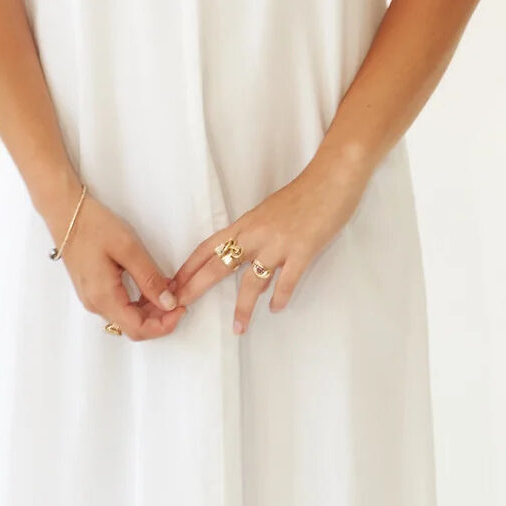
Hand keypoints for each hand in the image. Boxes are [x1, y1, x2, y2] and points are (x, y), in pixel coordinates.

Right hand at [54, 192, 187, 341]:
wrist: (66, 212)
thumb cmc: (94, 226)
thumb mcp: (128, 249)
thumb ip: (149, 279)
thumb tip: (168, 304)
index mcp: (104, 297)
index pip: (138, 329)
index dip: (164, 325)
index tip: (181, 308)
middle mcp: (96, 304)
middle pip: (133, 327)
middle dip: (160, 317)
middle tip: (178, 295)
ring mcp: (92, 298)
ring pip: (127, 318)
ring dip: (151, 309)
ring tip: (168, 288)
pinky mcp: (93, 290)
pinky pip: (120, 306)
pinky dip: (139, 302)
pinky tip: (151, 285)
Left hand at [168, 159, 368, 332]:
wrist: (332, 177)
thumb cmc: (303, 193)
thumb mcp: (270, 213)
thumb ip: (258, 240)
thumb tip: (254, 273)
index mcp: (246, 223)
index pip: (208, 247)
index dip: (189, 266)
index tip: (174, 284)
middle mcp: (256, 234)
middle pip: (219, 265)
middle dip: (196, 286)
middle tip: (180, 305)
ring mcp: (279, 244)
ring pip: (251, 282)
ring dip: (243, 308)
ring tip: (238, 328)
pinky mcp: (303, 250)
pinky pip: (286, 281)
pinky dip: (280, 298)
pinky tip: (276, 309)